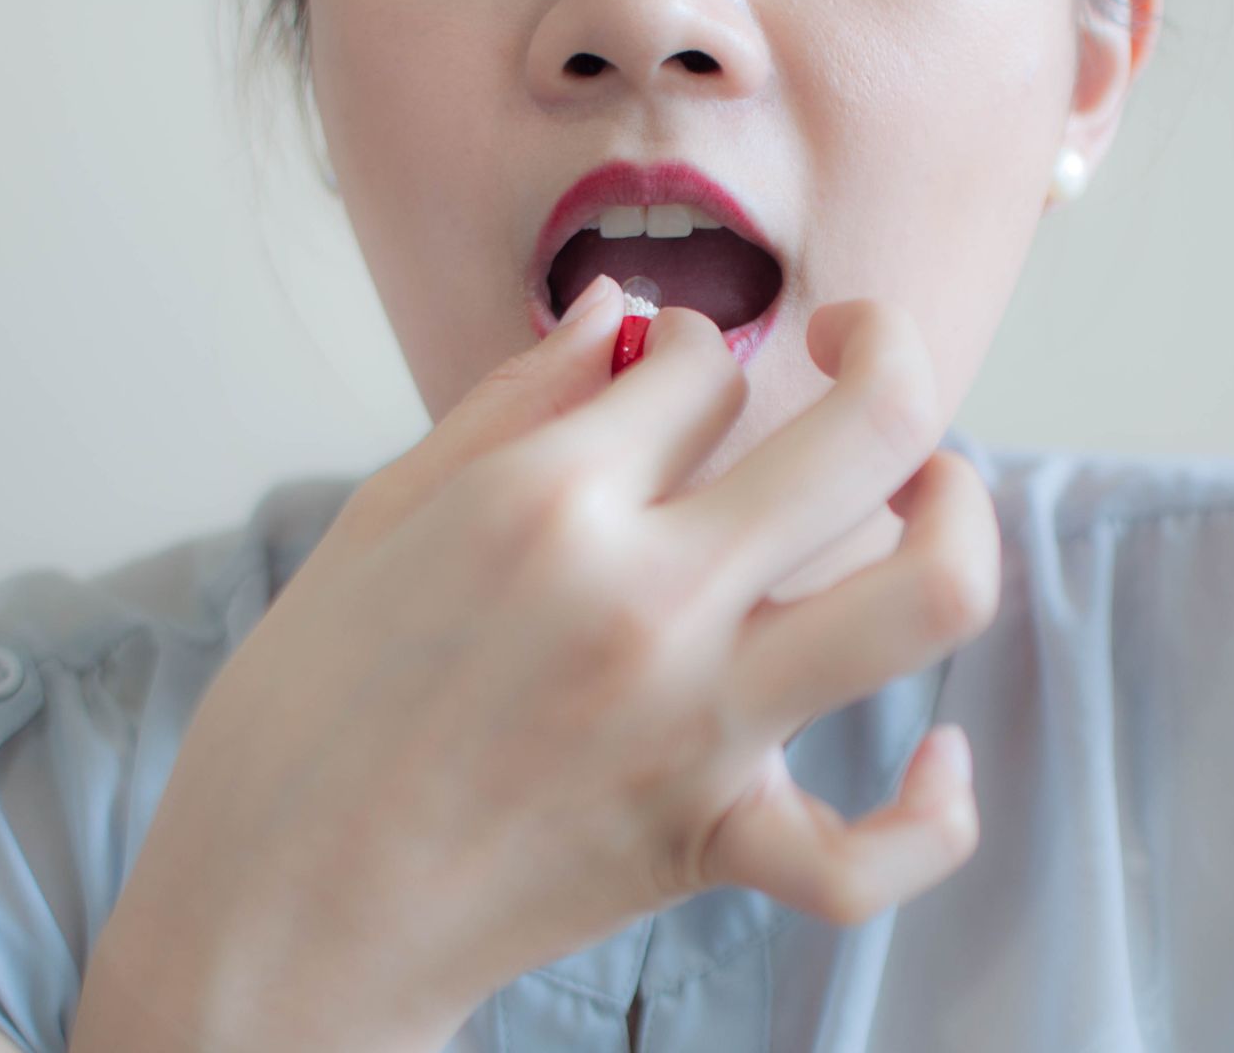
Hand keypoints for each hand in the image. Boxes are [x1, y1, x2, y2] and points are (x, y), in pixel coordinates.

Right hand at [85, 275, 1000, 1051]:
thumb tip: (618, 317)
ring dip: (961, 519)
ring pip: (928, 596)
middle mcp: (644, 598)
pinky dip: (931, 815)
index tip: (668, 374)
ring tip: (931, 494)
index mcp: (541, 500)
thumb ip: (511, 403)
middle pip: (868, 426)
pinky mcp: (707, 844)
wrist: (272, 916)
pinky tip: (938, 758)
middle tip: (860, 354)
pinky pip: (870, 857)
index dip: (694, 348)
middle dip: (886, 354)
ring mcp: (695, 727)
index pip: (701, 363)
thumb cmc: (297, 719)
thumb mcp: (377, 519)